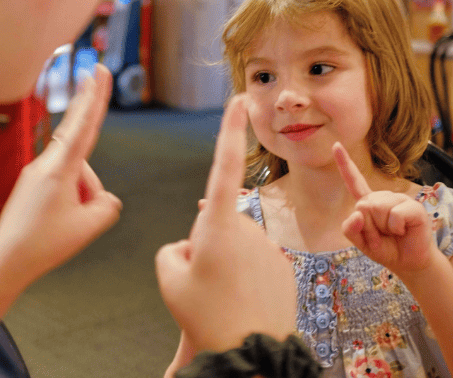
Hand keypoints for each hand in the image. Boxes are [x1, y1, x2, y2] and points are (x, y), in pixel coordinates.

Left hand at [0, 64, 121, 280]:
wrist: (5, 261)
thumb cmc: (43, 244)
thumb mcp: (89, 227)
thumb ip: (107, 205)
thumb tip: (103, 197)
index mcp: (60, 169)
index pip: (84, 126)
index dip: (96, 98)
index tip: (99, 72)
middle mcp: (45, 164)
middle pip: (79, 137)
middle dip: (88, 104)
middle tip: (96, 72)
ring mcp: (35, 173)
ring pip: (75, 172)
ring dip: (84, 193)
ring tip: (69, 224)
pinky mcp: (31, 186)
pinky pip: (62, 182)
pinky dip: (72, 196)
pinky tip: (62, 222)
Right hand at [155, 95, 296, 355]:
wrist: (251, 354)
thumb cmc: (205, 316)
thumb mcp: (170, 278)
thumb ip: (172, 250)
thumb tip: (189, 244)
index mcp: (218, 224)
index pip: (224, 165)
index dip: (229, 130)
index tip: (238, 100)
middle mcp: (247, 227)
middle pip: (217, 223)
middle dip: (206, 243)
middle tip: (202, 282)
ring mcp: (268, 246)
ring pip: (236, 245)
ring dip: (226, 262)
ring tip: (223, 297)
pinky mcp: (282, 265)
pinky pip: (255, 261)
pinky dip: (246, 276)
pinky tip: (242, 302)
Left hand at [334, 142, 435, 274]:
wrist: (409, 263)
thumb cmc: (385, 248)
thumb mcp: (361, 242)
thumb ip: (351, 229)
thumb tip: (358, 212)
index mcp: (369, 202)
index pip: (354, 180)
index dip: (344, 163)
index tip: (336, 144)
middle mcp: (383, 197)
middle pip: (363, 205)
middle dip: (369, 227)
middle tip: (382, 236)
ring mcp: (399, 199)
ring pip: (378, 209)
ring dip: (382, 229)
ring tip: (394, 234)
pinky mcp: (414, 207)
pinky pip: (395, 215)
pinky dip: (396, 228)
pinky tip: (404, 231)